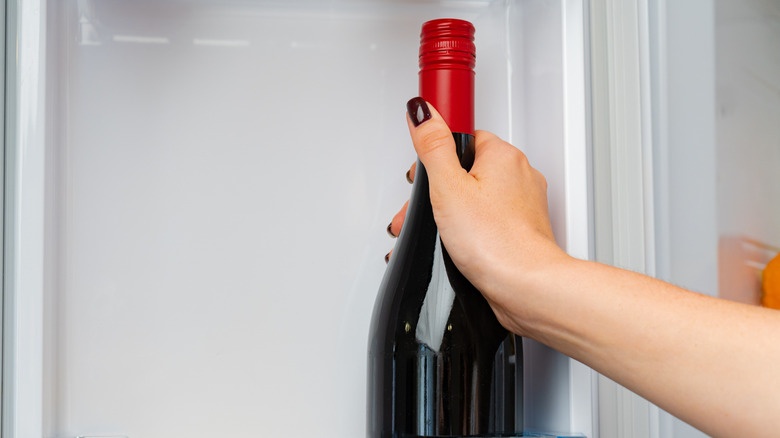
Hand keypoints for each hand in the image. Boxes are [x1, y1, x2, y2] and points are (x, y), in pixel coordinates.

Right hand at [389, 98, 569, 335]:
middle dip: (439, 192)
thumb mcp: (447, 186)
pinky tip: (459, 248)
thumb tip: (422, 112)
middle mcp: (519, 176)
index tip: (424, 171)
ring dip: (452, 214)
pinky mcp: (521, 231)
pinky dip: (471, 231)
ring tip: (440, 234)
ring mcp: (523, 205)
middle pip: (468, 171)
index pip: (464, 139)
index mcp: (503, 156)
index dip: (436, 157)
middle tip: (424, 210)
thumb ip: (432, 145)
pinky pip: (488, 221)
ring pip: (477, 198)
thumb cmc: (496, 241)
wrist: (526, 286)